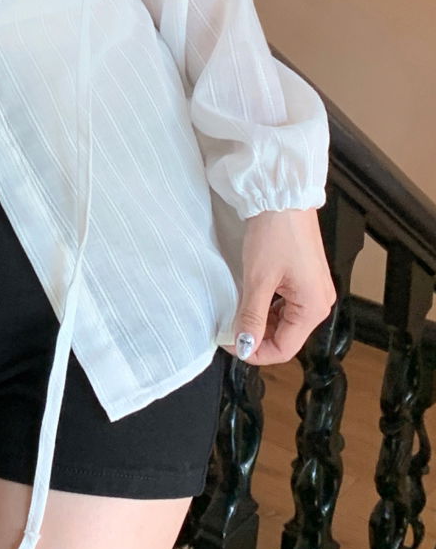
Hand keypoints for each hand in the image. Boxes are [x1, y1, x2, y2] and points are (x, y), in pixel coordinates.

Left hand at [227, 207, 335, 364]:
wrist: (283, 197)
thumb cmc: (276, 233)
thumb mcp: (259, 279)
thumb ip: (252, 317)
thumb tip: (245, 345)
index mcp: (314, 307)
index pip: (284, 349)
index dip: (254, 351)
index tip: (229, 344)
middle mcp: (319, 302)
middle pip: (286, 337)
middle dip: (257, 336)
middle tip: (229, 328)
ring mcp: (313, 290)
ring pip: (284, 322)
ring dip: (260, 322)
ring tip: (237, 312)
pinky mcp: (305, 279)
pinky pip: (286, 305)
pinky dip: (267, 307)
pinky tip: (250, 299)